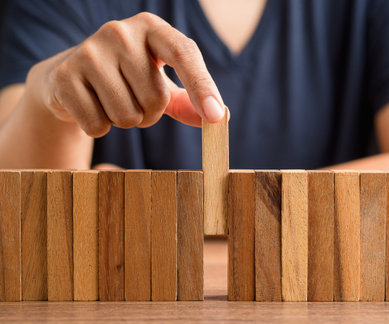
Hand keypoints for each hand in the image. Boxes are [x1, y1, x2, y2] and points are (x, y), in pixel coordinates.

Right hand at [27, 12, 224, 137]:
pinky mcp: (64, 76)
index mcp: (151, 28)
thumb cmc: (127, 79)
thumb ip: (189, 99)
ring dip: (127, 122)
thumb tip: (221, 117)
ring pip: (127, 116)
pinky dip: (99, 128)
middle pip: (155, 99)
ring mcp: (89, 51)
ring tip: (113, 103)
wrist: (71, 75)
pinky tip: (92, 108)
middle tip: (135, 102)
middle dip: (150, 115)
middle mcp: (120, 32)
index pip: (184, 54)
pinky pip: (98, 125)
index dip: (202, 86)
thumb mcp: (160, 84)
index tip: (215, 117)